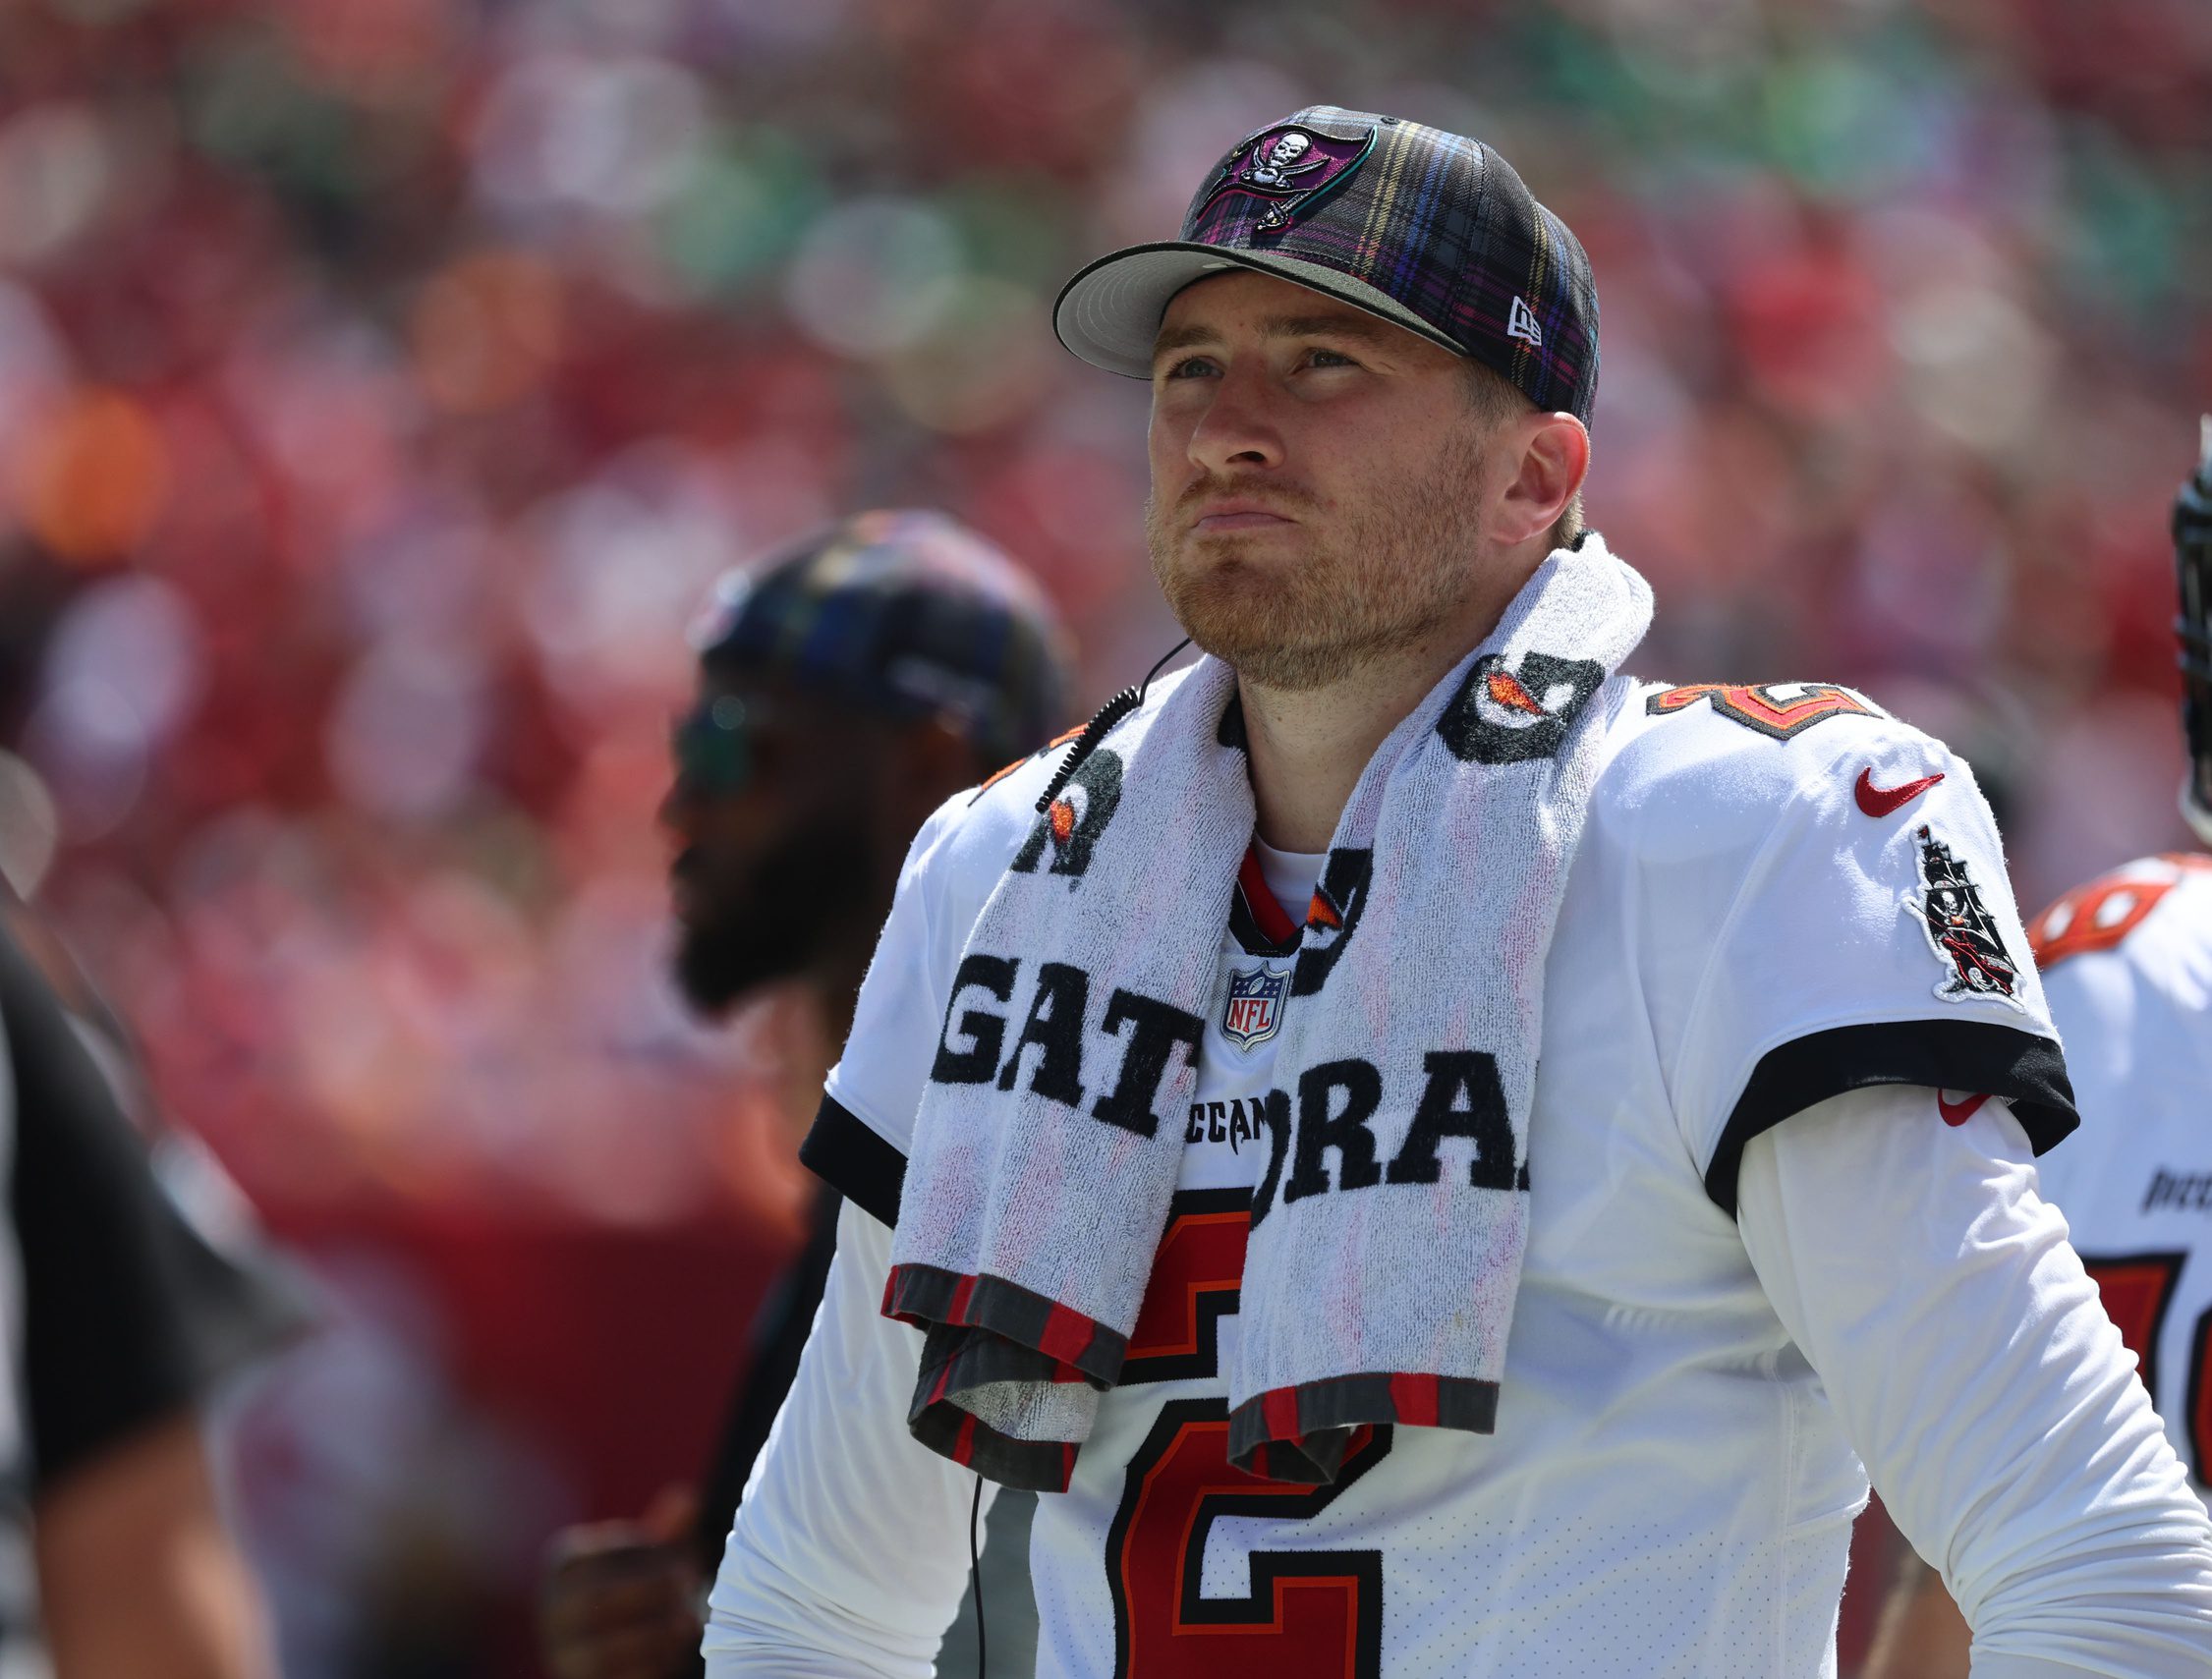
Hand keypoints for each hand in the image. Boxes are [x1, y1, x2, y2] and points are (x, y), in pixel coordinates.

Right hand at [541, 1484, 702, 1678]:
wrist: (623, 1647)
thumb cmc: (640, 1587)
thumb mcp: (650, 1556)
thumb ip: (666, 1530)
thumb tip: (688, 1497)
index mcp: (563, 1570)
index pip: (594, 1555)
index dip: (643, 1556)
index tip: (683, 1556)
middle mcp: (552, 1613)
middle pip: (597, 1600)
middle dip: (651, 1592)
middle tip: (690, 1584)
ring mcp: (564, 1655)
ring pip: (604, 1648)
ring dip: (657, 1633)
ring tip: (691, 1620)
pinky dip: (652, 1666)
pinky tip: (677, 1651)